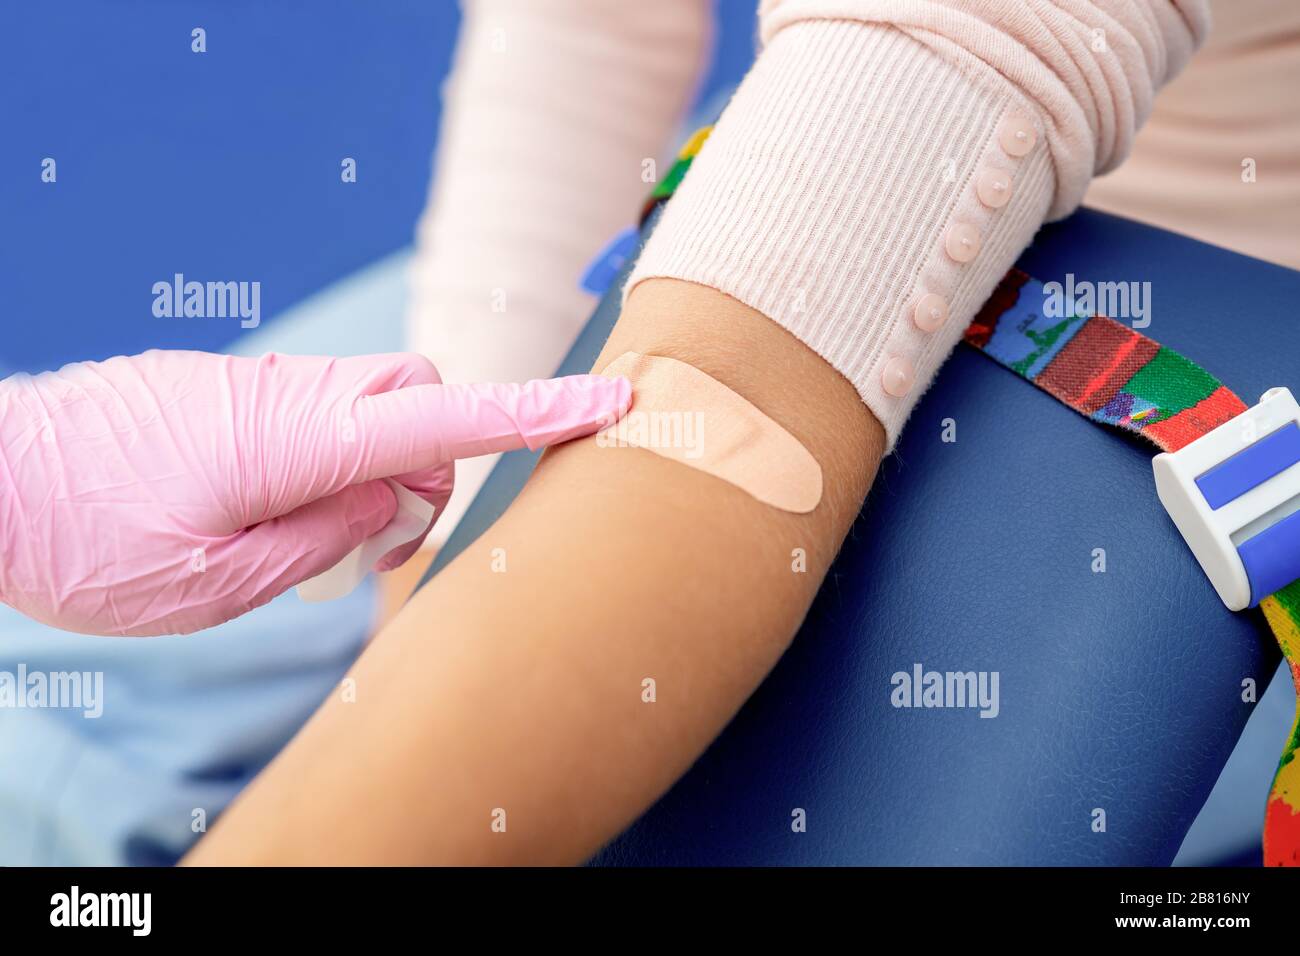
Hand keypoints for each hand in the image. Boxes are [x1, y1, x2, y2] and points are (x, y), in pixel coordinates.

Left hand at [0, 349, 628, 635]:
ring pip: (368, 403)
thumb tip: (390, 500)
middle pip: (419, 393)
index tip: (611, 399)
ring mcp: (261, 385)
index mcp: (302, 439)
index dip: (539, 412)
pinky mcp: (233, 393)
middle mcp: (293, 396)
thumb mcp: (222, 580)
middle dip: (431, 460)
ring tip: (309, 539)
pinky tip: (267, 512)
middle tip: (374, 545)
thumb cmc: (90, 540)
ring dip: (373, 468)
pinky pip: (317, 410)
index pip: (450, 417)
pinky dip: (327, 459)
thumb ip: (327, 536)